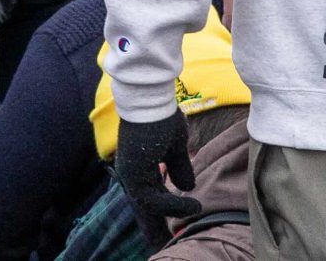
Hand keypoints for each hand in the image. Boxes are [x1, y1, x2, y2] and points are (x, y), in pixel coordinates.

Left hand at [112, 113, 200, 244]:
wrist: (150, 99)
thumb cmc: (161, 117)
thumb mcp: (174, 147)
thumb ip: (179, 167)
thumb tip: (187, 187)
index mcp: (138, 164)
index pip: (149, 192)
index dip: (164, 206)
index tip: (181, 213)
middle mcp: (131, 170)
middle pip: (146, 202)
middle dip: (163, 216)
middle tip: (179, 225)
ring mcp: (130, 171)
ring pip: (150, 204)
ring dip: (173, 211)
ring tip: (195, 209)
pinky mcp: (134, 172)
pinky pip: (153, 199)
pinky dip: (173, 205)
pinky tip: (192, 205)